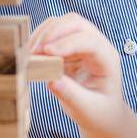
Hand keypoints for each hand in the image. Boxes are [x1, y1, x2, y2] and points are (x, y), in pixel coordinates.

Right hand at [29, 13, 126, 132]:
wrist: (101, 114)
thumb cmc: (99, 112)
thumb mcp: (87, 109)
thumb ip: (71, 94)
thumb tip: (51, 79)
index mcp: (107, 59)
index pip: (90, 41)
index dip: (68, 43)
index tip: (47, 52)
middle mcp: (96, 46)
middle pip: (75, 23)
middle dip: (53, 32)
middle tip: (34, 52)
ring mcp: (82, 43)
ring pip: (61, 24)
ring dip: (43, 34)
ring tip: (29, 54)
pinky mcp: (68, 47)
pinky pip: (52, 34)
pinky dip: (39, 40)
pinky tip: (30, 54)